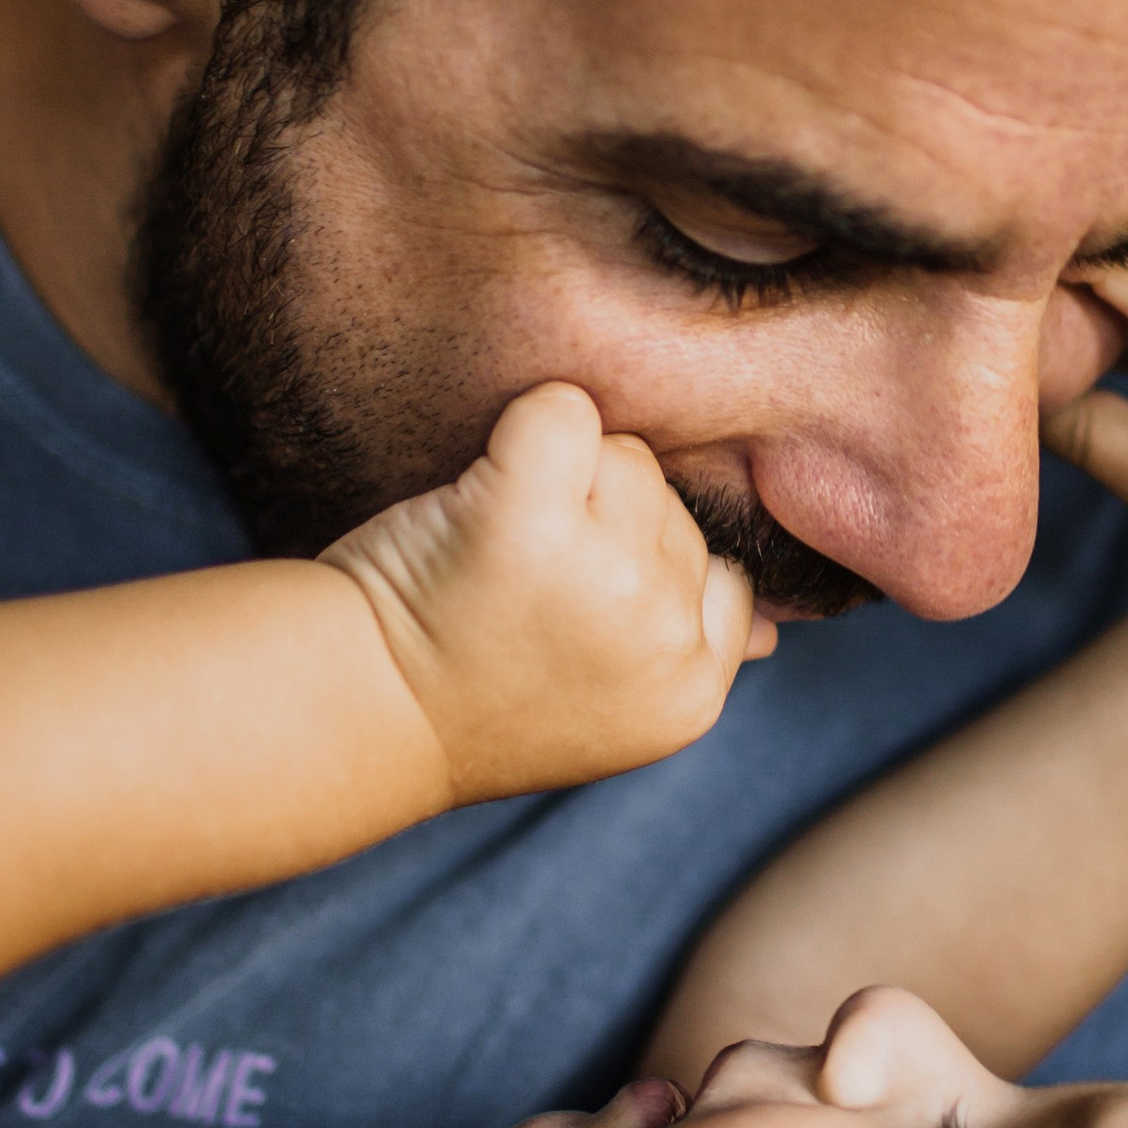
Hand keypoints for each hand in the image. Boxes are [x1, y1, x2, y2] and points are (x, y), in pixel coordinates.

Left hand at [325, 383, 764, 804]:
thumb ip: (693, 662)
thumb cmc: (471, 697)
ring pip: (626, 459)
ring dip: (557, 484)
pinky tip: (474, 500)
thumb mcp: (610, 706)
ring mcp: (605, 580)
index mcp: (692, 697)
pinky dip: (521, 428)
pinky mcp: (530, 519)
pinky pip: (563, 412)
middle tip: (515, 596)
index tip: (563, 616)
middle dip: (598, 529)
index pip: (723, 578)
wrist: (349, 715)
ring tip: (491, 561)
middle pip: (673, 510)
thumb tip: (778, 633)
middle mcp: (662, 640)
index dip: (639, 574)